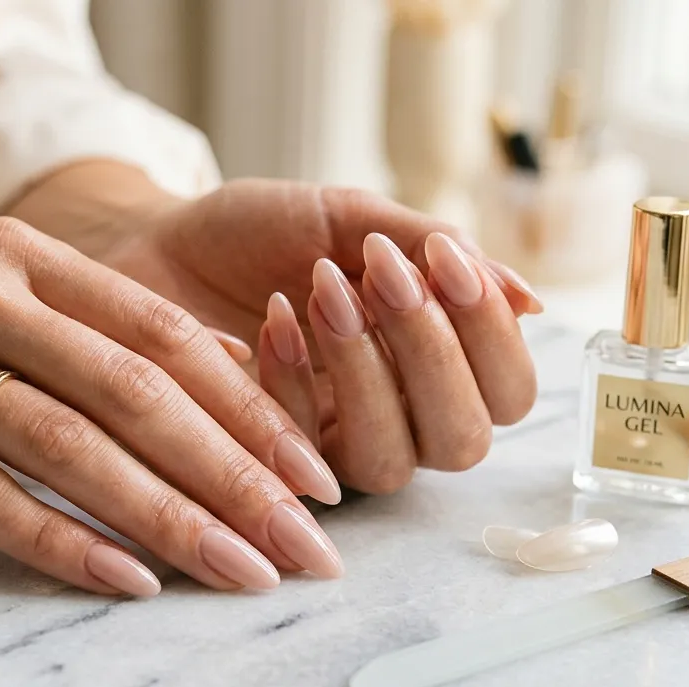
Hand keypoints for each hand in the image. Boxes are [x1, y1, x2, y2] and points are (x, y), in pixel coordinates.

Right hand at [0, 220, 346, 595]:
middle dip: (237, 474)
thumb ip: (83, 327)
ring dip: (168, 517)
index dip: (253, 408)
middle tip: (306, 542)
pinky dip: (59, 540)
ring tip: (240, 571)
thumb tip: (213, 385)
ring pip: (69, 445)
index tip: (315, 476)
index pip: (166, 336)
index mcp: (22, 253)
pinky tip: (124, 580)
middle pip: (137, 392)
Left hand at [10, 166, 539, 494]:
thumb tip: (528, 296)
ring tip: (324, 290)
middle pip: (462, 443)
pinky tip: (269, 320)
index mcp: (431, 362)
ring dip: (365, 375)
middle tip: (382, 275)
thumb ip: (430, 251)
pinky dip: (291, 383)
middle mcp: (395, 420)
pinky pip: (298, 459)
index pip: (506, 391)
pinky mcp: (264, 466)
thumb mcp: (348, 218)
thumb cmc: (260, 232)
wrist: (159, 241)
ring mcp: (328, 450)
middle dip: (431, 358)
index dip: (488, 336)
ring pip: (388, 464)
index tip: (442, 261)